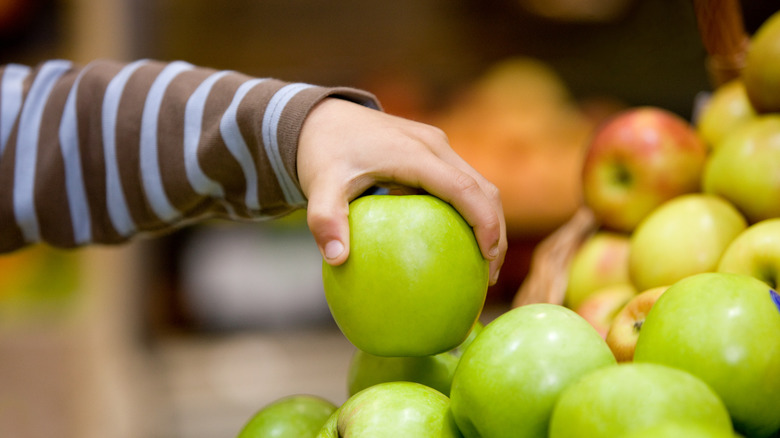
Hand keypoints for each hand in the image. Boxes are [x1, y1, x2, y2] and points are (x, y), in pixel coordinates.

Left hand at [298, 98, 506, 284]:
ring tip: (483, 266)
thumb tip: (336, 259)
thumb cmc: (322, 152)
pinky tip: (458, 243)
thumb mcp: (319, 185)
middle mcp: (434, 145)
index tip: (488, 258)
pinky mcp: (433, 151)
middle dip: (495, 231)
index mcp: (415, 153)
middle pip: (484, 188)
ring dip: (488, 221)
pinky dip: (471, 212)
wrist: (321, 117)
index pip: (464, 189)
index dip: (484, 223)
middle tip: (489, 276)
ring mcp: (436, 146)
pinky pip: (462, 183)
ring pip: (479, 184)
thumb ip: (325, 220)